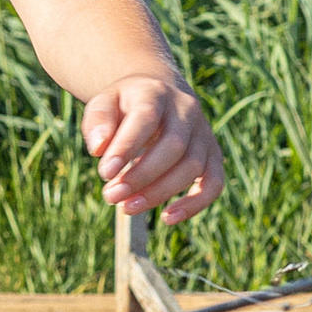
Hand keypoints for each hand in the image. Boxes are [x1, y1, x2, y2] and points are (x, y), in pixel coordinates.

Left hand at [82, 72, 222, 223]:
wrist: (159, 93)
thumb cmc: (125, 105)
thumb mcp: (104, 103)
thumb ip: (98, 123)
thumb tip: (98, 150)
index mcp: (157, 93)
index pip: (146, 119)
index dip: (127, 147)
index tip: (106, 173)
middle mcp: (187, 110)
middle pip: (174, 146)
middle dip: (142, 176)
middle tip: (111, 196)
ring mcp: (204, 133)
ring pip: (193, 167)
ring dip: (159, 193)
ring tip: (126, 207)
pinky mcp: (213, 155)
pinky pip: (213, 183)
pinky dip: (195, 204)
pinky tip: (167, 219)